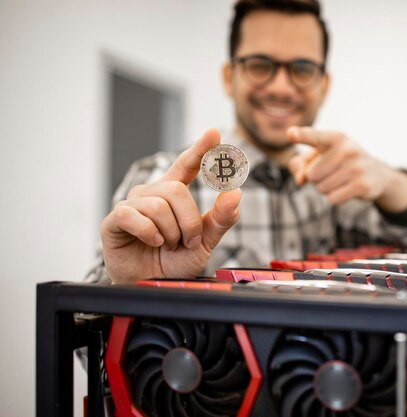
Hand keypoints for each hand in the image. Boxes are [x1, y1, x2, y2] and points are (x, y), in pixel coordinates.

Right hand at [101, 129, 240, 283]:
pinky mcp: (115, 220)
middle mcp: (152, 193)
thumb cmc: (174, 262)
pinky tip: (152, 242)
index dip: (200, 149)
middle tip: (186, 241)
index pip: (187, 165)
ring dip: (170, 232)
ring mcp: (132, 205)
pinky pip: (135, 216)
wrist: (150, 285)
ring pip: (159, 205)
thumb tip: (236, 193)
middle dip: (188, 221)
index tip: (214, 133)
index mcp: (174, 194)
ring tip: (166, 245)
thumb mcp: (205, 242)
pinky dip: (150, 233)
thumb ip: (221, 219)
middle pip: (177, 190)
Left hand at [287, 127, 406, 210]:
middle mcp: (347, 149)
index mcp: (335, 138)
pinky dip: (335, 198)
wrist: (376, 174)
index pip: (314, 136)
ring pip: (321, 188)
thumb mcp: (319, 157)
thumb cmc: (338, 163)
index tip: (290, 134)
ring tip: (340, 180)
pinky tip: (347, 189)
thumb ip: (299, 164)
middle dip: (317, 179)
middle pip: (311, 175)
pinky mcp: (362, 185)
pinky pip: (333, 199)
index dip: (301, 135)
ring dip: (326, 189)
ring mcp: (356, 167)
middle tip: (332, 172)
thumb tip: (300, 180)